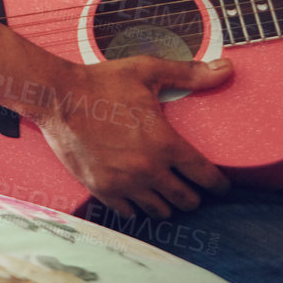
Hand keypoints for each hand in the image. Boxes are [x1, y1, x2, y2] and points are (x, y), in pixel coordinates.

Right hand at [37, 56, 232, 218]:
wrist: (57, 97)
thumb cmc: (100, 82)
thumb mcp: (147, 71)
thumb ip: (189, 74)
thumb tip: (225, 69)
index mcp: (164, 143)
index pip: (205, 176)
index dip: (219, 184)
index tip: (220, 185)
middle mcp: (148, 169)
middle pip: (186, 200)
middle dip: (194, 195)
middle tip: (191, 187)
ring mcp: (123, 182)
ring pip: (159, 211)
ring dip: (167, 204)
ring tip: (166, 194)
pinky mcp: (101, 188)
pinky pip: (129, 213)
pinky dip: (137, 208)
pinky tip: (138, 196)